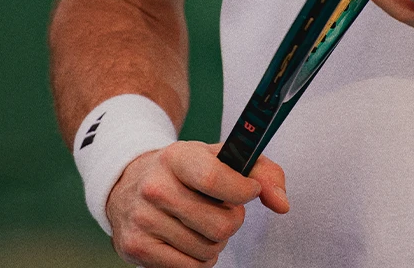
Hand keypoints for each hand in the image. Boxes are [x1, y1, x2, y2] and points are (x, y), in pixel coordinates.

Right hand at [106, 141, 287, 266]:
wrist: (131, 185)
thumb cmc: (185, 170)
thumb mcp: (218, 156)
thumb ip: (261, 171)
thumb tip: (282, 203)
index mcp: (178, 157)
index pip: (214, 178)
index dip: (243, 190)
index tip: (250, 190)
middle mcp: (155, 187)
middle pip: (220, 224)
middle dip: (233, 220)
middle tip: (223, 208)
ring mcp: (143, 220)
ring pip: (208, 249)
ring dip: (216, 241)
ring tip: (204, 222)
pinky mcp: (136, 248)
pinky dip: (200, 258)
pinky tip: (191, 239)